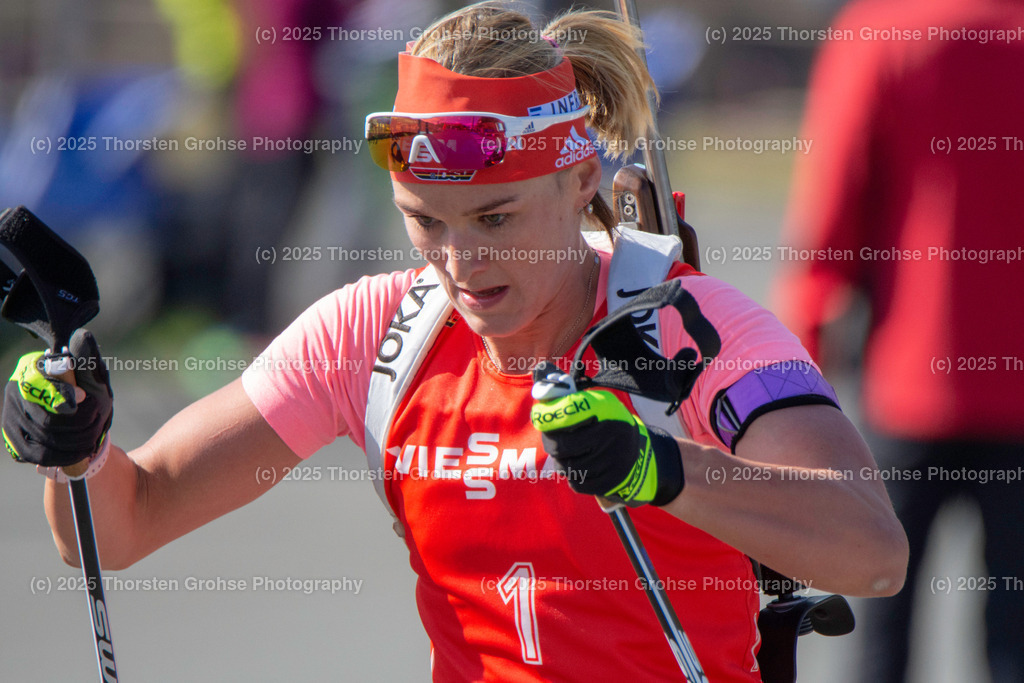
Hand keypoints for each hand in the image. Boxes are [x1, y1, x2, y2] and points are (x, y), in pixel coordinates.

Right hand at [3, 329, 111, 467]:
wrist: (86, 421)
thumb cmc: (90, 392)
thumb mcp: (94, 376)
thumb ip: (87, 360)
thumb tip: (80, 336)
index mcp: (32, 370)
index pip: (39, 384)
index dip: (64, 394)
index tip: (87, 397)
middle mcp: (16, 393)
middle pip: (48, 421)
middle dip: (82, 425)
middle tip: (98, 420)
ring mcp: (12, 419)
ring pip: (47, 441)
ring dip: (79, 441)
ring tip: (94, 433)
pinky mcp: (15, 442)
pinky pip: (40, 456)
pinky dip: (67, 455)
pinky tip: (81, 449)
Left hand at [530, 388, 682, 505]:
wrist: (642, 455)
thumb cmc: (609, 425)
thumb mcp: (598, 405)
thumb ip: (571, 400)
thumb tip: (542, 393)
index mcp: (605, 409)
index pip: (566, 413)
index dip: (547, 416)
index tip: (539, 416)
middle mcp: (610, 434)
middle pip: (561, 445)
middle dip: (550, 442)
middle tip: (552, 439)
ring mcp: (612, 460)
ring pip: (567, 466)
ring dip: (561, 461)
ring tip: (567, 454)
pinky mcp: (611, 481)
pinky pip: (577, 483)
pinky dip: (573, 477)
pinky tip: (580, 467)